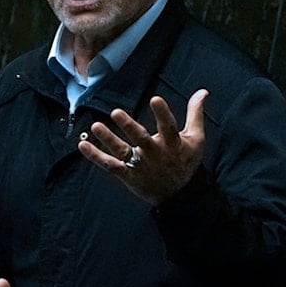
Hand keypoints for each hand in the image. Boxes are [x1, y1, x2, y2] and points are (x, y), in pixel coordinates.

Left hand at [78, 88, 207, 204]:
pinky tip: (83, 145)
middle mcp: (154, 154)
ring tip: (95, 126)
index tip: (155, 99)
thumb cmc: (186, 162)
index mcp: (172, 143)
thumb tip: (202, 91)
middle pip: (140, 138)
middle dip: (129, 126)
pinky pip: (110, 165)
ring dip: (108, 139)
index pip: (168, 126)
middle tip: (117, 112)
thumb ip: (196, 114)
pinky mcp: (128, 175)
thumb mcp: (196, 138)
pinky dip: (95, 156)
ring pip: (122, 151)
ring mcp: (140, 165)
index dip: (162, 113)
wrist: (179, 195)